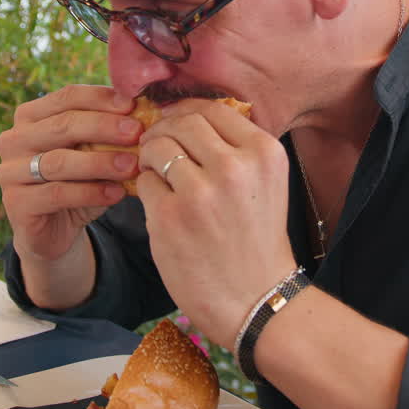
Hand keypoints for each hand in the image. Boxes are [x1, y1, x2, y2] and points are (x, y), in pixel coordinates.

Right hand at [0, 85, 141, 263]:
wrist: (56, 230)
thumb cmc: (78, 182)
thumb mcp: (92, 152)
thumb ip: (108, 133)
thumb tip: (145, 113)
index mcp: (30, 116)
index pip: (67, 97)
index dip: (101, 99)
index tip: (133, 106)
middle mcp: (13, 139)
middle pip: (62, 125)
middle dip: (104, 127)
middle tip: (137, 133)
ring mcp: (9, 172)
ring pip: (59, 161)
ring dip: (100, 162)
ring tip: (132, 166)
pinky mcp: (15, 203)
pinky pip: (57, 193)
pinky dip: (91, 192)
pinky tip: (117, 193)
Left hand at [135, 98, 297, 347]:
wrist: (256, 300)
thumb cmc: (256, 240)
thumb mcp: (263, 183)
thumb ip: (235, 148)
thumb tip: (187, 114)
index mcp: (263, 153)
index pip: (212, 109)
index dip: (185, 111)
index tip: (174, 123)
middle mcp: (234, 167)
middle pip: (181, 123)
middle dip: (163, 131)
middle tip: (156, 146)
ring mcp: (200, 193)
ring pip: (157, 147)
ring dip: (151, 157)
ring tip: (157, 174)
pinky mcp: (170, 218)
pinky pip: (144, 182)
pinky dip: (147, 188)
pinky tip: (160, 204)